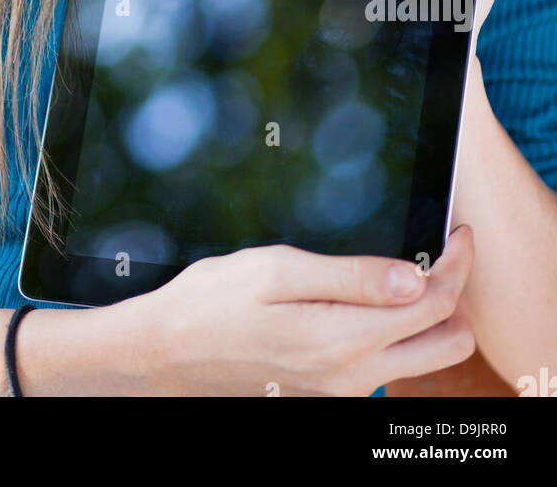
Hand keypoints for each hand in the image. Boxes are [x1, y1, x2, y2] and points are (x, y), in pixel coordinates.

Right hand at [116, 225, 474, 396]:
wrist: (168, 353)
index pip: (434, 304)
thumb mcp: (276, 270)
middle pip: (447, 342)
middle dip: (457, 294)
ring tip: (411, 270)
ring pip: (423, 359)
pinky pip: (390, 366)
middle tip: (441, 251)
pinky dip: (401, 333)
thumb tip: (414, 278)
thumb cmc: (212, 301)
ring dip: (433, 317)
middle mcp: (352, 377)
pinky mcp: (330, 393)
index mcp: (342, 341)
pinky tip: (374, 298)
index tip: (458, 231)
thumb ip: (350, 277)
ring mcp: (342, 392)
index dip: (457, 263)